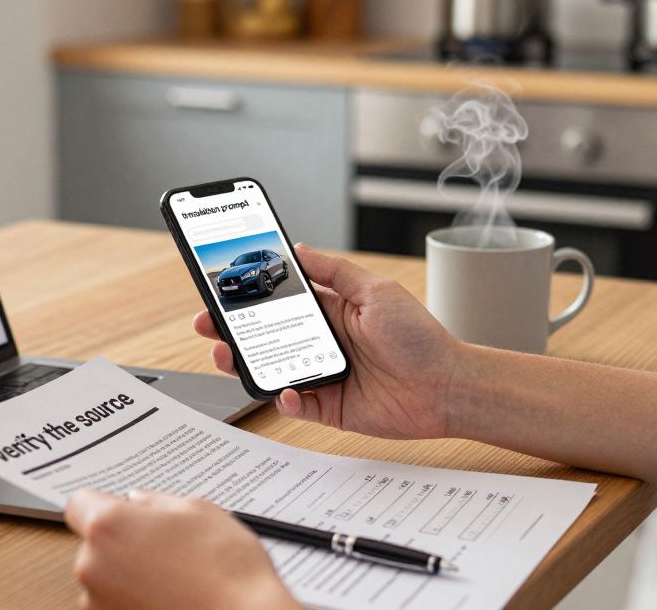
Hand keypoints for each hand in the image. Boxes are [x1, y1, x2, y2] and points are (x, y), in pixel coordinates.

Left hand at [64, 489, 299, 609]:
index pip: (79, 502)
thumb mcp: (198, 511)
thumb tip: (140, 502)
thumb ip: (157, 502)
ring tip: (173, 574)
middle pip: (93, 542)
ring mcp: (98, 603)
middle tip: (163, 543)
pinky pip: (115, 603)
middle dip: (122, 540)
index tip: (123, 510)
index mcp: (109, 525)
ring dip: (128, 573)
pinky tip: (169, 595)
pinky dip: (134, 599)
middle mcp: (93, 565)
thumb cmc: (226, 569)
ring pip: (104, 576)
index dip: (104, 503)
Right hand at [194, 243, 464, 439]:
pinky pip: (294, 404)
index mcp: (330, 311)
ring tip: (226, 355)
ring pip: (270, 370)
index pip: (278, 302)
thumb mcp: (375, 291)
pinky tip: (285, 389)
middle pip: (264, 337)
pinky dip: (284, 398)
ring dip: (245, 364)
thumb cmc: (420, 337)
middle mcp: (321, 343)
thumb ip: (334, 272)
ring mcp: (321, 376)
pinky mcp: (328, 407)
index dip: (248, 297)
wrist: (448, 386)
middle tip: (207, 325)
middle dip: (231, 331)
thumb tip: (298, 249)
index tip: (221, 289)